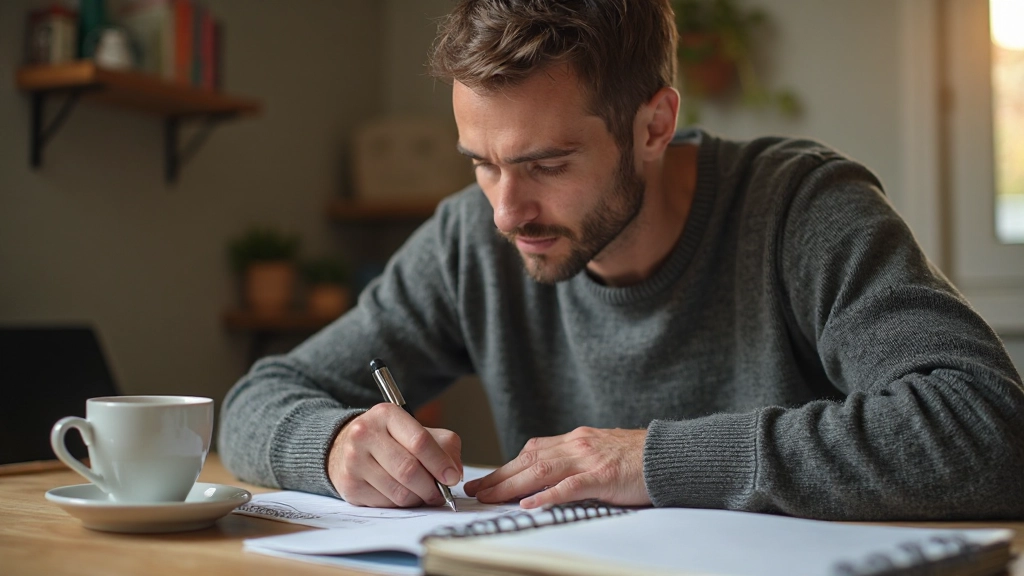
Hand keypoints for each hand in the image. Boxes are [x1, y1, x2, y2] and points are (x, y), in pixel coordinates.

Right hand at [327, 403, 462, 506]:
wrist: (345, 446)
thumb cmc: (389, 439)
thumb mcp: (415, 430)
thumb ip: (443, 446)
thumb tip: (455, 473)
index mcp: (386, 414)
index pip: (419, 441)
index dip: (440, 463)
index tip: (452, 477)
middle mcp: (365, 434)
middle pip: (409, 470)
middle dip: (431, 487)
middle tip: (441, 494)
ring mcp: (353, 461)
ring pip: (398, 491)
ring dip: (418, 498)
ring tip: (423, 495)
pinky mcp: (350, 485)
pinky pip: (386, 503)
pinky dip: (401, 504)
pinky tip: (403, 495)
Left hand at [464, 426, 649, 508]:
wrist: (671, 455)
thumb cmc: (639, 459)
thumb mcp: (601, 453)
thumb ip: (577, 461)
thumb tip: (550, 477)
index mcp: (576, 440)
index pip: (532, 451)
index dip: (506, 466)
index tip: (486, 479)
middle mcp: (578, 444)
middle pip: (529, 459)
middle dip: (499, 476)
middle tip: (475, 490)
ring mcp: (590, 459)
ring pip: (542, 470)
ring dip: (511, 485)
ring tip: (490, 497)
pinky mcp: (604, 476)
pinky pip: (571, 486)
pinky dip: (548, 495)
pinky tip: (530, 504)